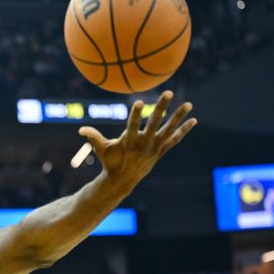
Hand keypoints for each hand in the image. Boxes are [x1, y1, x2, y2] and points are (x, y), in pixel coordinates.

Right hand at [79, 90, 196, 191]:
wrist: (123, 181)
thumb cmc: (110, 162)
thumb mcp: (101, 149)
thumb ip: (93, 137)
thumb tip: (80, 130)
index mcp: (129, 142)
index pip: (132, 125)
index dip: (135, 114)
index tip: (139, 101)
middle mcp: (144, 144)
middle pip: (154, 123)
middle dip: (161, 108)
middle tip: (169, 92)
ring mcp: (154, 147)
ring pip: (168, 130)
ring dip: (179, 117)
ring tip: (189, 104)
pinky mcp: (161, 151)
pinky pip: (174, 139)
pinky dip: (184, 131)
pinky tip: (193, 121)